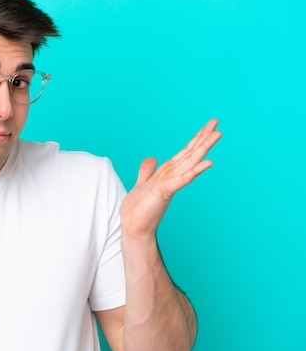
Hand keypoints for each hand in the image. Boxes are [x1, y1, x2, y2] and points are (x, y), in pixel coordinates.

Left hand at [119, 119, 221, 239]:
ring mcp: (171, 183)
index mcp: (168, 173)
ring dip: (203, 148)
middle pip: (191, 153)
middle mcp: (173, 176)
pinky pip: (182, 179)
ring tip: (217, 135)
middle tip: (217, 123)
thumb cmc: (139, 209)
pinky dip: (194, 171)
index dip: (196, 138)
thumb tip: (152, 159)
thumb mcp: (142, 183)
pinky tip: (208, 163)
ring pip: (190, 162)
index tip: (208, 125)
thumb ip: (147, 170)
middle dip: (203, 138)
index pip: (185, 152)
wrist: (133, 227)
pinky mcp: (166, 191)